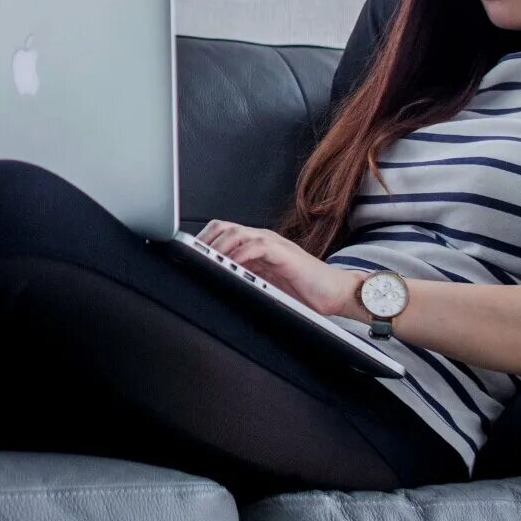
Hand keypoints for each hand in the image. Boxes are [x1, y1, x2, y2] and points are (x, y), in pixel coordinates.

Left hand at [197, 220, 365, 319]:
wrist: (336, 293)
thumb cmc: (304, 291)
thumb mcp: (265, 283)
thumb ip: (244, 278)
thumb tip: (216, 284)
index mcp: (256, 245)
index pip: (222, 232)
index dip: (202, 241)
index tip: (184, 255)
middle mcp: (262, 239)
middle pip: (224, 227)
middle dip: (204, 241)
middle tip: (189, 257)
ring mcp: (274, 244)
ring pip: (237, 233)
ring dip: (218, 246)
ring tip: (204, 260)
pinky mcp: (285, 253)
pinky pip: (257, 246)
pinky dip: (240, 254)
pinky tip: (230, 264)